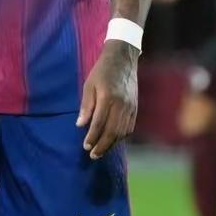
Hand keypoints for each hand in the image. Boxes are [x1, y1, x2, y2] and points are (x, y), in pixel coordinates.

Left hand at [76, 40, 138, 159]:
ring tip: (101, 151)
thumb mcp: (88, 85)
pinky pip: (129, 127)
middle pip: (113, 131)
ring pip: (122, 132)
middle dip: (102, 146)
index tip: (85, 146)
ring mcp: (131, 107)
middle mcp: (121, 105)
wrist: (122, 60)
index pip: (99, 123)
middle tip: (93, 155)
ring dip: (112, 144)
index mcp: (108, 97)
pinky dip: (121, 137)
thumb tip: (80, 125)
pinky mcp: (135, 108)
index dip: (92, 137)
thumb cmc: (101, 72)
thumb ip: (86, 106)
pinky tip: (113, 141)